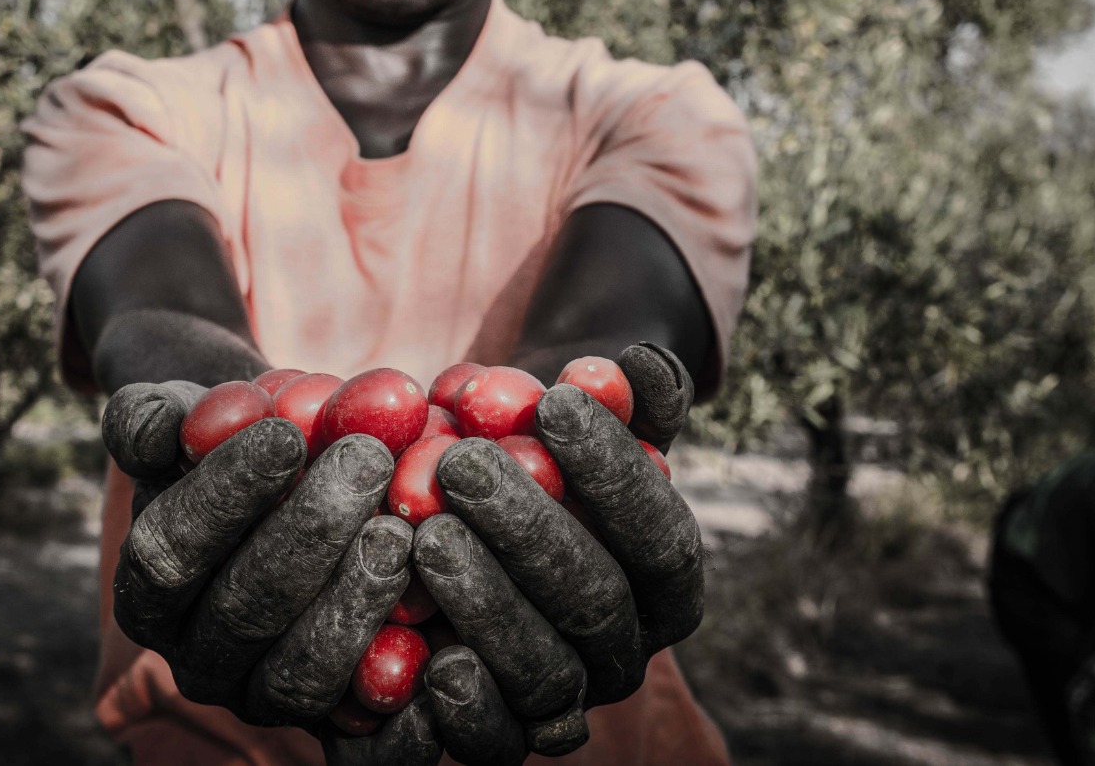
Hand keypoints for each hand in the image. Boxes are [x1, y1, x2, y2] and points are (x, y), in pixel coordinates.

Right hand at [101, 381, 508, 765]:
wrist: (297, 483)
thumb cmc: (238, 436)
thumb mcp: (188, 411)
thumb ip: (156, 417)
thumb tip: (159, 429)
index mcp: (148, 592)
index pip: (172, 553)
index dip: (224, 497)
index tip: (284, 435)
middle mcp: (197, 659)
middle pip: (244, 612)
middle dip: (308, 532)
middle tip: (367, 460)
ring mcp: (265, 695)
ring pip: (301, 670)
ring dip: (354, 598)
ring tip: (400, 527)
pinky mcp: (332, 722)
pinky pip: (362, 731)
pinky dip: (402, 694)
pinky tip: (441, 626)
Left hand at [412, 343, 704, 763]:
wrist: (467, 518)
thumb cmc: (533, 451)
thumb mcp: (579, 415)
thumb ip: (623, 392)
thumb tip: (635, 365)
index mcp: (665, 580)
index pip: (659, 536)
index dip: (615, 474)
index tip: (555, 405)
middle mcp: (626, 650)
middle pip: (596, 602)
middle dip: (531, 529)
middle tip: (463, 463)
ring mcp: (565, 700)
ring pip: (546, 671)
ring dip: (488, 604)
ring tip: (429, 535)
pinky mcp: (501, 736)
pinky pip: (496, 745)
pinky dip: (469, 713)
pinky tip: (431, 659)